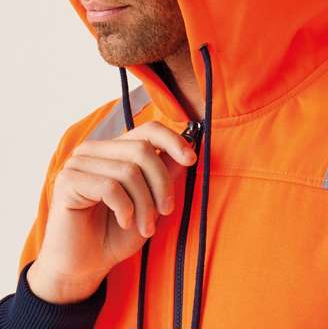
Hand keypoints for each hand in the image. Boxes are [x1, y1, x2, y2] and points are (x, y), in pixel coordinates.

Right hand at [27, 120, 196, 303]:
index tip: (191, 160)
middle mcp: (95, 150)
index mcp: (114, 149)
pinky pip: (109, 187)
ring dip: (145, 204)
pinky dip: (125, 208)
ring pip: (129, 170)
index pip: (148, 130)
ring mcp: (78, 163)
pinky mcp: (67, 181)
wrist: (84, 266)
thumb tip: (188, 152)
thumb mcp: (151, 202)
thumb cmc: (116, 233)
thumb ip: (165, 175)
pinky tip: (125, 222)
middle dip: (161, 183)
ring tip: (146, 227)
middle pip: (142, 149)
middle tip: (167, 211)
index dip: (173, 141)